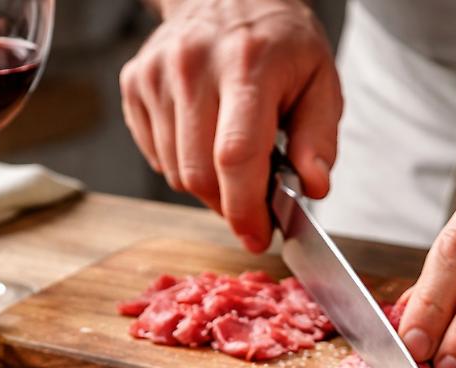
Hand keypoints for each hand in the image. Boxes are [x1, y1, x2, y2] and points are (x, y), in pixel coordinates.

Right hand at [120, 0, 340, 250]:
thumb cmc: (278, 42)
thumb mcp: (320, 79)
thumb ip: (319, 137)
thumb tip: (314, 187)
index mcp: (246, 65)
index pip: (236, 155)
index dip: (245, 208)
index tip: (258, 236)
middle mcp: (193, 66)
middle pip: (199, 174)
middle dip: (228, 205)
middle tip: (253, 203)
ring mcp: (156, 75)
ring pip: (175, 172)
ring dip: (207, 186)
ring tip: (233, 161)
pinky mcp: (135, 84)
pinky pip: (156, 156)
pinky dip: (183, 164)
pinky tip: (205, 139)